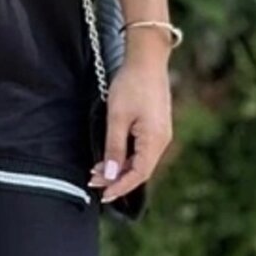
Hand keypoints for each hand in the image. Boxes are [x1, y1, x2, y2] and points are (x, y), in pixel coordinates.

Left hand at [88, 48, 174, 206]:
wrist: (147, 60)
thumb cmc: (132, 85)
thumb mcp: (117, 118)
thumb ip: (114, 149)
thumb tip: (109, 175)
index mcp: (155, 140)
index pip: (139, 175)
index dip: (120, 187)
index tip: (103, 195)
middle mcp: (162, 141)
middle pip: (140, 170)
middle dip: (116, 179)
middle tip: (93, 182)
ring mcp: (160, 134)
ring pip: (140, 161)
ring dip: (119, 168)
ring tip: (97, 171)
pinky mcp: (156, 127)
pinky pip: (142, 150)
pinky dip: (126, 157)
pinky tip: (110, 156)